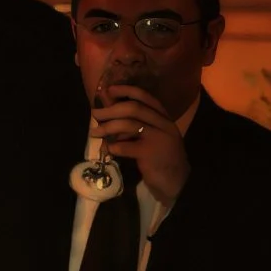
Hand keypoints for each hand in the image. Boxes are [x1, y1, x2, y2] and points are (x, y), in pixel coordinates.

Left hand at [91, 75, 190, 203]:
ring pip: (129, 125)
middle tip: (94, 113)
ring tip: (94, 132)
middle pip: (134, 109)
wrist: (176, 181)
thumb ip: (134, 125)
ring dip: (108, 127)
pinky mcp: (151, 153)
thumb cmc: (159, 158)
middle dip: (111, 109)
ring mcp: (159, 137)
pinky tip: (108, 150)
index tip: (110, 89)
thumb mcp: (150, 137)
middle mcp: (163, 123)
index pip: (146, 97)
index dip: (127, 91)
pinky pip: (127, 146)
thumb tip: (109, 112)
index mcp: (163, 117)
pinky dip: (114, 147)